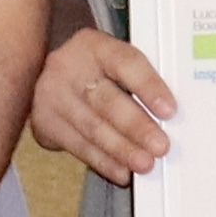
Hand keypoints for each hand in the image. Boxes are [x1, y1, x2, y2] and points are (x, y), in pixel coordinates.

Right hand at [31, 27, 174, 183]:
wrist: (44, 74)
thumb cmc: (93, 70)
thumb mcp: (112, 61)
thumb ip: (138, 79)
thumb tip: (171, 114)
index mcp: (94, 46)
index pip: (125, 63)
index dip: (148, 87)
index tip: (169, 110)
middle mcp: (69, 67)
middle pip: (106, 100)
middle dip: (136, 127)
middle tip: (159, 146)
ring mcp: (52, 95)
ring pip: (91, 127)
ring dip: (121, 149)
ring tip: (144, 163)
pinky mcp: (45, 122)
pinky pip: (78, 145)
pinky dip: (102, 161)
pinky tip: (121, 170)